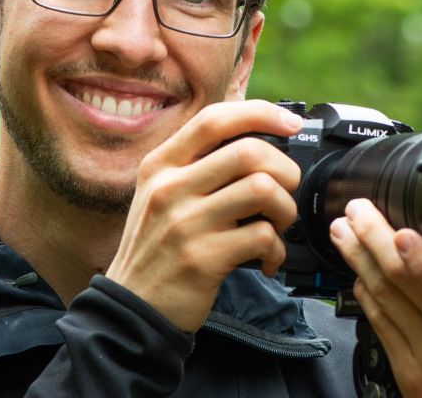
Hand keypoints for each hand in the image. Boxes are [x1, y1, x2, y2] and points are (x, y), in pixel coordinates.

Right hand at [106, 100, 302, 331]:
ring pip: (262, 189)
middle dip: (284, 169)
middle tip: (286, 190)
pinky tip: (266, 259)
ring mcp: (185, 223)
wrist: (133, 308)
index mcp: (160, 165)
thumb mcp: (159, 194)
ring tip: (276, 226)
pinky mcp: (202, 258)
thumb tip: (257, 139)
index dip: (260, 113)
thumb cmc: (156, 247)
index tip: (289, 123)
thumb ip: (196, 165)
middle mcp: (170, 188)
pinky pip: (263, 237)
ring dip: (285, 209)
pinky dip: (276, 250)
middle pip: (248, 151)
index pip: (214, 119)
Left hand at [329, 199, 421, 397]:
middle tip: (357, 211)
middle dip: (373, 240)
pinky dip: (364, 292)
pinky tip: (357, 271)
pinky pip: (377, 324)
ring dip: (358, 260)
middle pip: (405, 283)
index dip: (420, 260)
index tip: (400, 232)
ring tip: (344, 232)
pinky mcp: (409, 375)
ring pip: (383, 299)